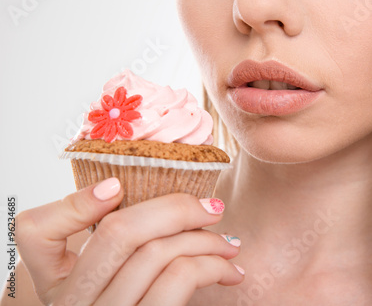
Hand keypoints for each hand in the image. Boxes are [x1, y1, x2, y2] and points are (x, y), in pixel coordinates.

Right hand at [16, 177, 243, 305]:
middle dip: (177, 209)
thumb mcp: (110, 273)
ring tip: (230, 244)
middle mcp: (73, 300)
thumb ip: (120, 239)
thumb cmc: (134, 298)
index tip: (117, 185)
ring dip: (206, 240)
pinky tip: (229, 271)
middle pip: (118, 232)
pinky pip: (179, 279)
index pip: (34, 231)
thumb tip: (164, 197)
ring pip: (157, 253)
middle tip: (213, 208)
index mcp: (56, 278)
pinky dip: (213, 265)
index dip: (76, 201)